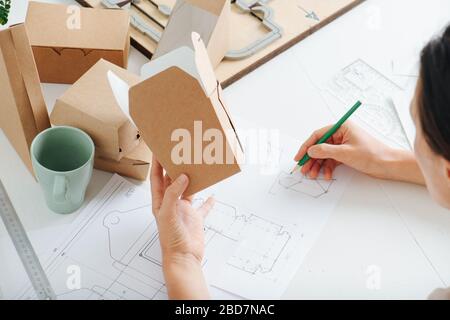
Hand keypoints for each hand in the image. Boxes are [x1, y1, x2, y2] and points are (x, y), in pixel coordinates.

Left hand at [150, 157, 214, 298]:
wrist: (183, 257)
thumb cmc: (170, 240)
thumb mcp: (168, 214)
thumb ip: (173, 194)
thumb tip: (181, 177)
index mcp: (160, 202)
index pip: (157, 178)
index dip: (156, 164)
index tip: (158, 150)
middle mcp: (172, 203)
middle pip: (172, 180)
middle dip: (174, 167)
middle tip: (180, 153)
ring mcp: (184, 210)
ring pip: (188, 189)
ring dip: (192, 179)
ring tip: (196, 167)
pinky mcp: (195, 217)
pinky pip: (202, 207)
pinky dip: (208, 201)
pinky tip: (212, 195)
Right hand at [294, 122, 423, 184]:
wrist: (388, 165)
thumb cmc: (372, 154)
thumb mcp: (345, 153)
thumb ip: (325, 151)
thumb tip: (310, 151)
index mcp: (342, 127)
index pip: (318, 135)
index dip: (306, 146)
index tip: (300, 156)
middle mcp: (341, 134)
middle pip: (319, 145)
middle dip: (311, 158)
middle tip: (304, 169)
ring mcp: (343, 144)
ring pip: (324, 154)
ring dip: (318, 165)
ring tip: (313, 175)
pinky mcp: (346, 154)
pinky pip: (331, 160)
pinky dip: (327, 168)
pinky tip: (326, 175)